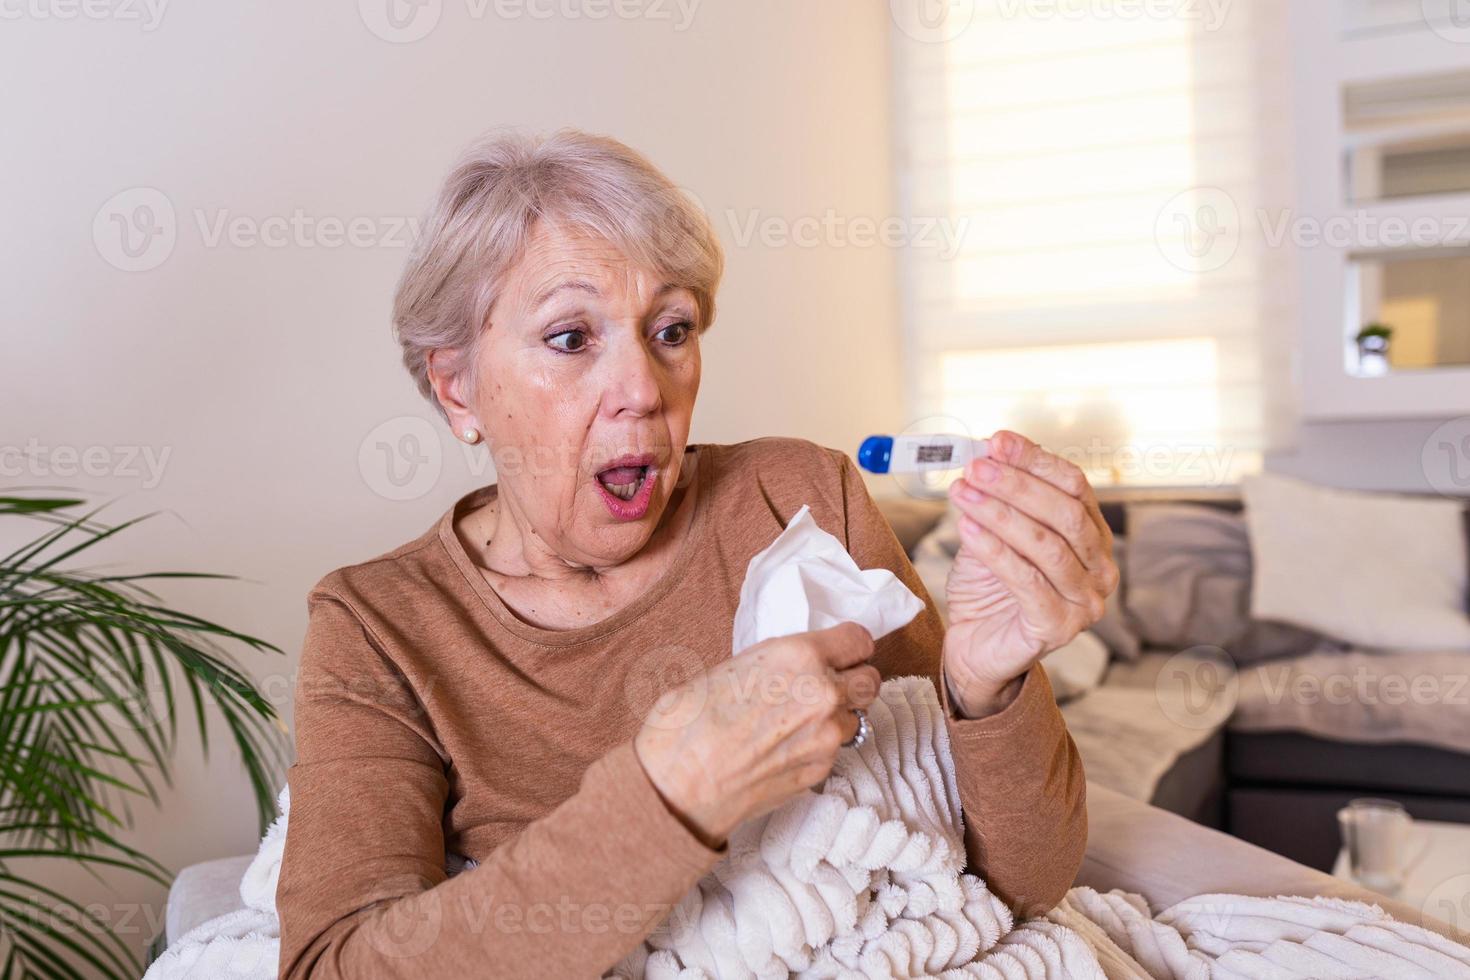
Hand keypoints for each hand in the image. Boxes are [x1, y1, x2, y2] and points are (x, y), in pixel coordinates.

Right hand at [634, 622, 879, 847]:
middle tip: (828, 685)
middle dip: (853, 680)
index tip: (842, 652)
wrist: (679, 784)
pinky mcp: (820, 771)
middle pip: (871, 680)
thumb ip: (776, 664)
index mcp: (799, 656)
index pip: (859, 640)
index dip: (850, 646)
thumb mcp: (732, 667)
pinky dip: (819, 745)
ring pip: (855, 718)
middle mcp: (823, 693)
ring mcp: (826, 736)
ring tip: (800, 722)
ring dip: (838, 716)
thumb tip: (789, 670)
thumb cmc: (688, 720)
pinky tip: (786, 748)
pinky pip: (835, 750)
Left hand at [942, 431, 1117, 717]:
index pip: (1074, 485)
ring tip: (963, 493)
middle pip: (1065, 513)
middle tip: (976, 467)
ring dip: (1001, 514)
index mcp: (1092, 536)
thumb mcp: (995, 531)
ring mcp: (1086, 601)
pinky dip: (995, 551)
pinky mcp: (1060, 628)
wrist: (975, 647)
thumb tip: (990, 449)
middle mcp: (1099, 567)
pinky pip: (1028, 581)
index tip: (996, 441)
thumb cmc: (990, 587)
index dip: (1035, 460)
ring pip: (1048, 546)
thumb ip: (1000, 496)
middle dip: (1017, 485)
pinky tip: (967, 530)